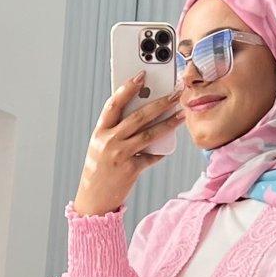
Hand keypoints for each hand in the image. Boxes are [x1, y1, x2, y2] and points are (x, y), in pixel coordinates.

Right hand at [72, 72, 187, 216]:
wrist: (94, 201)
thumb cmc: (99, 170)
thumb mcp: (101, 147)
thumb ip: (117, 131)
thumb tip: (144, 115)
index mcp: (100, 132)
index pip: (114, 104)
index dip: (127, 88)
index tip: (141, 76)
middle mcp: (109, 141)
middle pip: (138, 116)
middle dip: (159, 102)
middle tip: (175, 93)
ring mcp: (120, 155)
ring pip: (149, 134)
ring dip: (168, 123)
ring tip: (181, 114)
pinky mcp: (131, 170)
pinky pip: (151, 157)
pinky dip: (160, 153)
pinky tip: (167, 148)